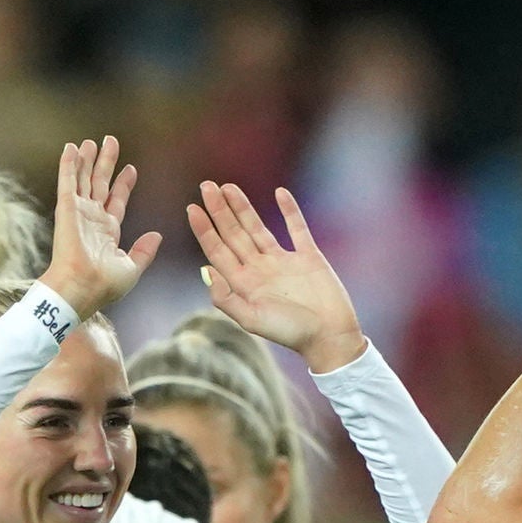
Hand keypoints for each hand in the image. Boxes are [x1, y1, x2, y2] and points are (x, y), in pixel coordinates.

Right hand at [37, 137, 159, 320]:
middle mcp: (92, 219)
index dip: (123, 184)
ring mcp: (78, 212)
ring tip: (90, 142)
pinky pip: (67, 181)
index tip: (131, 169)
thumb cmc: (104, 285)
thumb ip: (144, 251)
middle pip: (100, 183)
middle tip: (110, 142)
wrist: (82, 287)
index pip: (117, 200)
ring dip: (87, 160)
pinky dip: (68, 165)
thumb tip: (157, 235)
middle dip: (106, 163)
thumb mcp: (132, 268)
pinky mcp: (66, 208)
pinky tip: (70, 148)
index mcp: (108, 232)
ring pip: (84, 178)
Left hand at [186, 182, 365, 371]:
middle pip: (234, 234)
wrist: (329, 336)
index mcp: (245, 284)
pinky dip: (289, 210)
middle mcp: (260, 270)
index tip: (192, 208)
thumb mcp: (253, 321)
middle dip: (219, 211)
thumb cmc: (291, 333)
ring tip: (228, 187)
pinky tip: (279, 193)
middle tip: (206, 186)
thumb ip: (227, 299)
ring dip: (243, 207)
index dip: (205, 230)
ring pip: (258, 227)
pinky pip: (297, 228)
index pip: (218, 251)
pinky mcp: (308, 257)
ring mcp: (283, 261)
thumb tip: (206, 271)